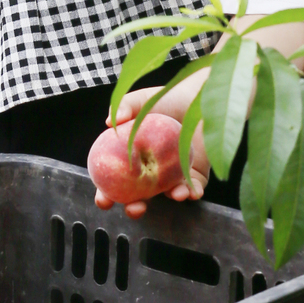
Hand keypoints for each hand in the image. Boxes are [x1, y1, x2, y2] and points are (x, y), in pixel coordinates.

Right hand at [93, 84, 209, 217]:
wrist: (200, 94)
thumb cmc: (167, 97)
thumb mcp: (143, 99)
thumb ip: (126, 105)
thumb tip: (109, 121)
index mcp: (134, 157)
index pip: (114, 181)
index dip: (106, 194)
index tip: (104, 200)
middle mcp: (152, 170)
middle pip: (138, 196)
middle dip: (134, 208)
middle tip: (135, 208)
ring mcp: (173, 175)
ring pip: (168, 195)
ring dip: (170, 198)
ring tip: (175, 193)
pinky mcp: (195, 174)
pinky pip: (193, 188)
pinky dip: (191, 193)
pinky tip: (191, 191)